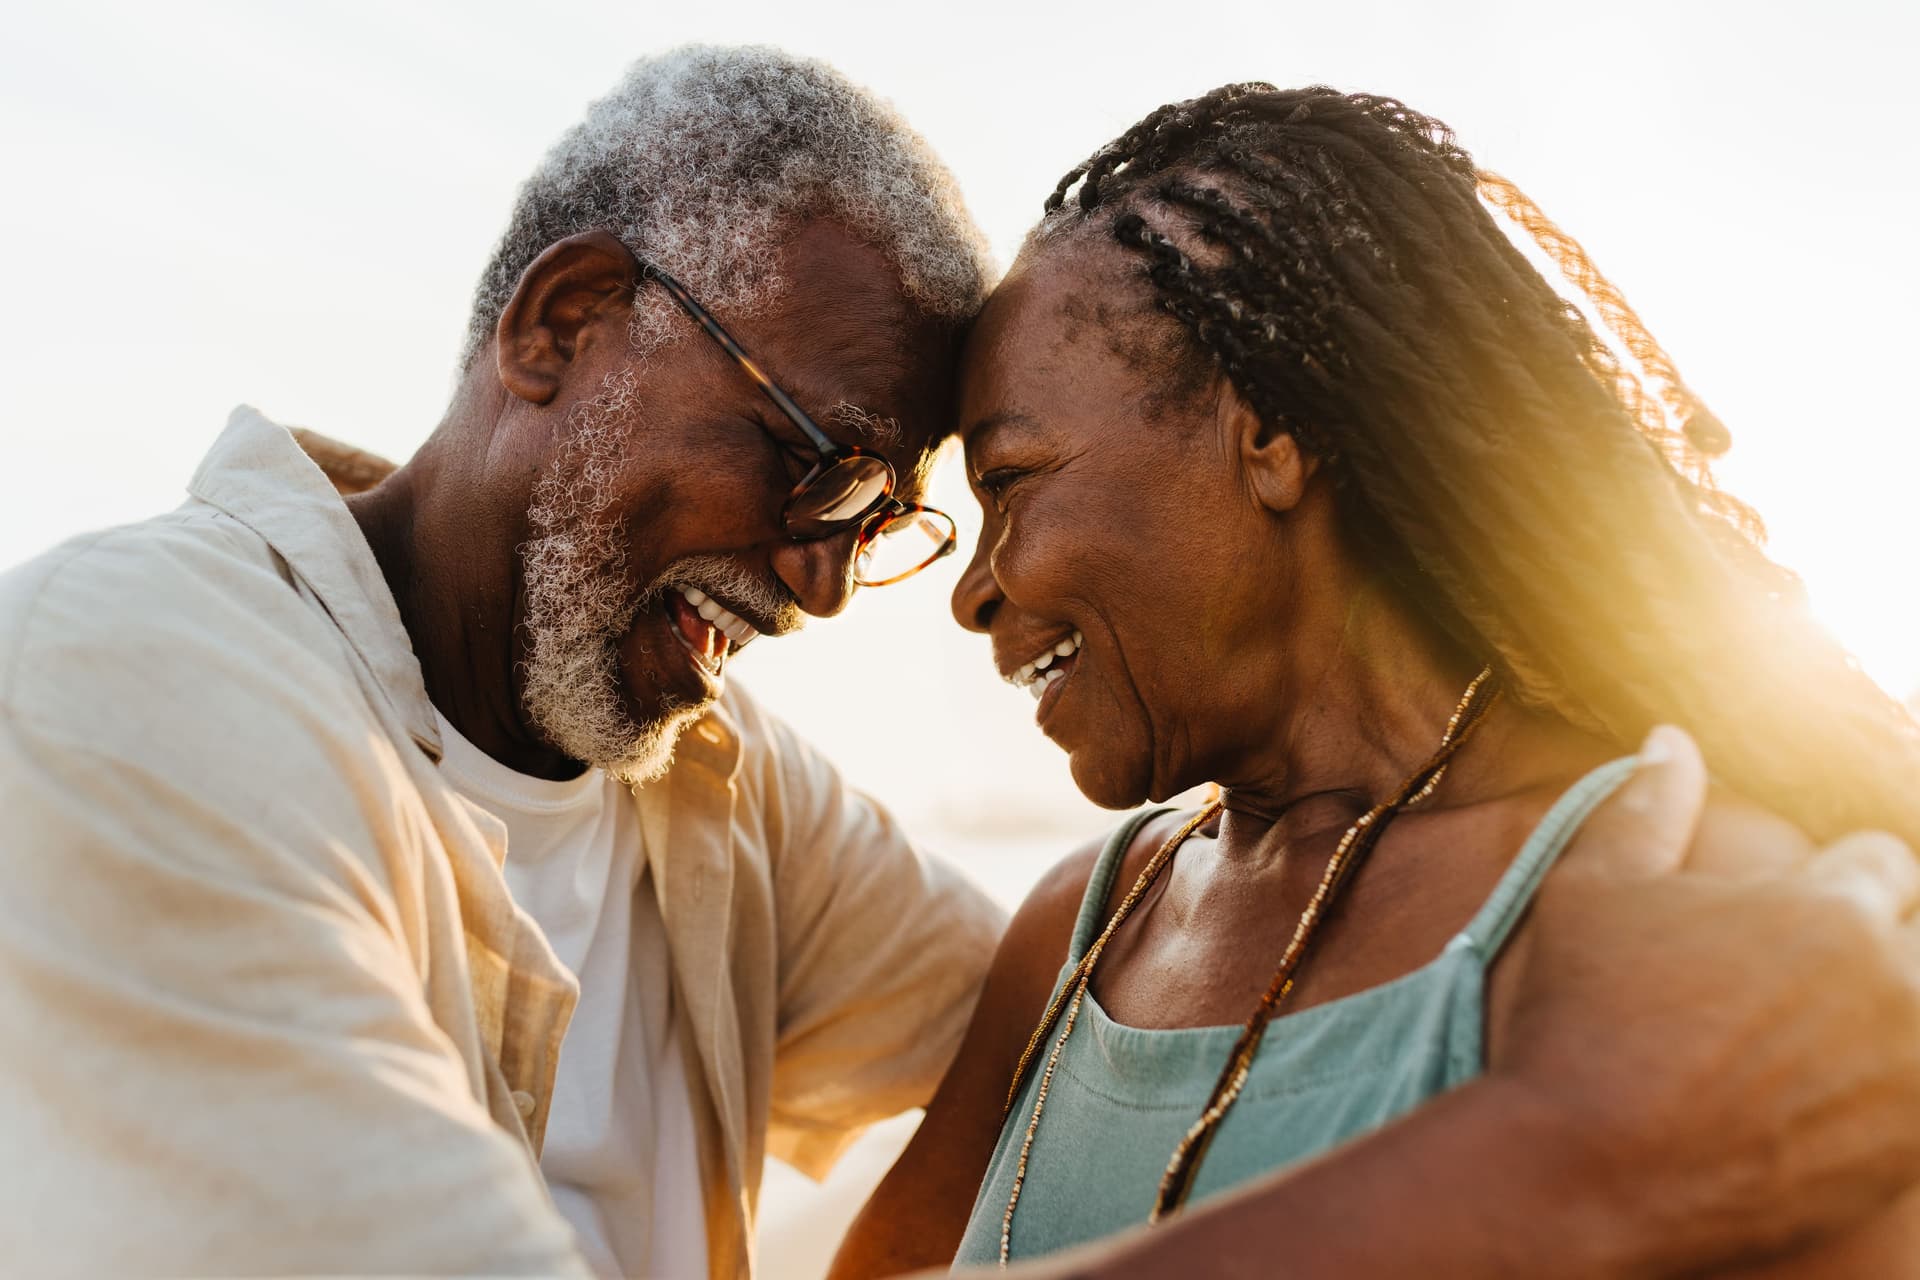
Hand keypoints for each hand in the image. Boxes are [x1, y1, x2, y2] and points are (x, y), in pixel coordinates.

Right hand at [1490, 726, 1919, 1273]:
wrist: (1585, 1171)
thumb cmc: (1583, 1021)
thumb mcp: (1592, 892)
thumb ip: (1646, 808)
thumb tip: (1671, 739)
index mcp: (1829, 908)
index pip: (1884, 860)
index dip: (1836, 883)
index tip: (1793, 920)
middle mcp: (1892, 984)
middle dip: (1881, 943)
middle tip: (1811, 980)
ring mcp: (1911, 1074)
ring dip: (1892, 1010)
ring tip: (1824, 1034)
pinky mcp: (1912, 1150)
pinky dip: (1892, 1084)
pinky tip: (1831, 1092)